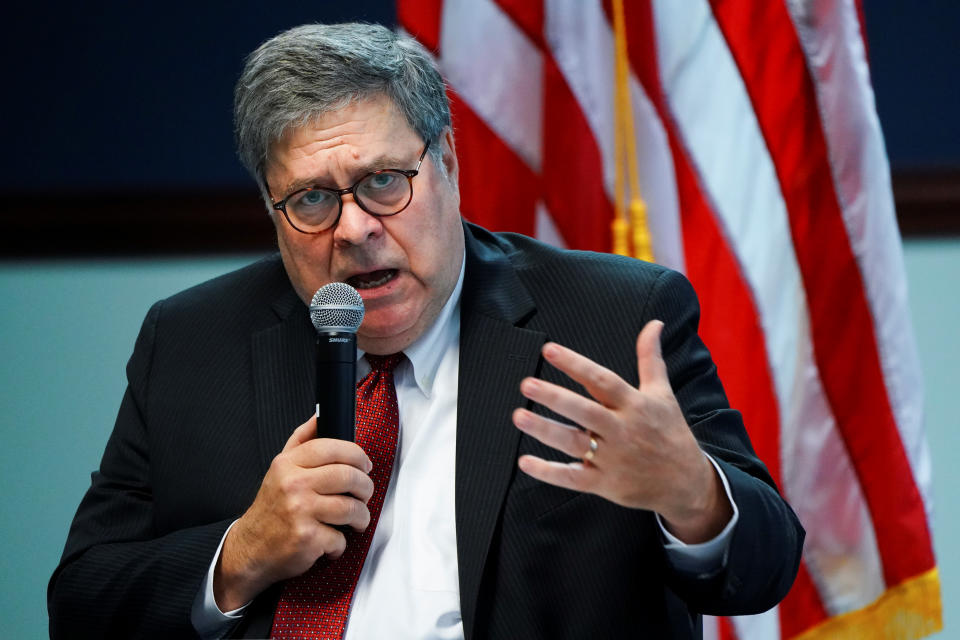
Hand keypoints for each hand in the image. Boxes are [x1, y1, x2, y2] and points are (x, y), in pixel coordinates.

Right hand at [214, 416, 373, 610]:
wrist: (249, 549)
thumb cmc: (271, 508)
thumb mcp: (280, 468)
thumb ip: (302, 440)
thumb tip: (319, 415)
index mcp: (288, 464)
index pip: (332, 447)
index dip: (357, 455)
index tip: (365, 465)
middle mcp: (293, 485)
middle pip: (348, 476)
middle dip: (366, 487)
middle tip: (365, 494)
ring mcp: (300, 511)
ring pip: (351, 508)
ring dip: (361, 517)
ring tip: (356, 520)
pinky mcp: (306, 538)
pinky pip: (341, 538)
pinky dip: (340, 544)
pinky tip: (330, 542)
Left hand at [513, 320, 731, 542]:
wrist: (687, 482)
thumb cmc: (669, 432)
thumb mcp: (662, 393)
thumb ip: (650, 358)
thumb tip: (654, 324)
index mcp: (634, 405)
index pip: (602, 380)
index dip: (576, 365)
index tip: (549, 351)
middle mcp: (622, 430)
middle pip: (585, 412)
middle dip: (555, 398)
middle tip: (527, 384)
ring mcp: (612, 459)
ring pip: (574, 443)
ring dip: (545, 431)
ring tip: (519, 416)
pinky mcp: (605, 484)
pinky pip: (573, 478)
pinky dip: (549, 472)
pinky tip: (526, 462)